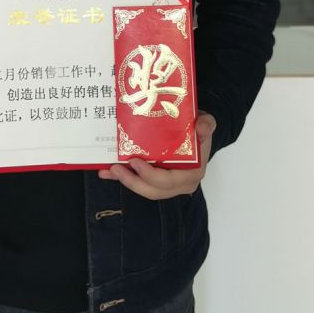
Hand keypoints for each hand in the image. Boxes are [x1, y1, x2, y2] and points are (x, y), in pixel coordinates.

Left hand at [97, 112, 215, 199]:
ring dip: (125, 181)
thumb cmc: (198, 128)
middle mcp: (179, 183)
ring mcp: (166, 184)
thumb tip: (202, 128)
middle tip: (116, 167)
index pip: (169, 181)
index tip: (134, 161)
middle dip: (132, 181)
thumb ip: (207, 125)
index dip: (150, 175)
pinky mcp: (155, 180)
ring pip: (144, 189)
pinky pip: (138, 182)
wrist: (195, 129)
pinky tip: (106, 172)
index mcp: (191, 173)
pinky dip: (123, 178)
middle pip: (153, 190)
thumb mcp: (206, 122)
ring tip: (108, 170)